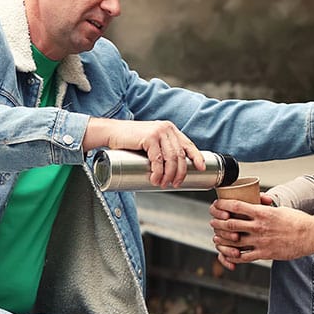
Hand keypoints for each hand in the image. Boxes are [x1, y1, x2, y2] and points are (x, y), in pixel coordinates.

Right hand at [83, 118, 205, 187]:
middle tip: (175, 184)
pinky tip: (155, 179)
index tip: (202, 168)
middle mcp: (167, 128)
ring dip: (169, 175)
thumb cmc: (130, 141)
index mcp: (170, 129)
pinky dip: (158, 172)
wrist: (111, 132)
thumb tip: (172, 170)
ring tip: (163, 184)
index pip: (188, 144)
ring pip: (171, 158)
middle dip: (180, 173)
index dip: (197, 157)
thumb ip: (161, 149)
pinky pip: (158, 159)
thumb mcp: (151, 142)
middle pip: (180, 155)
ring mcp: (158, 132)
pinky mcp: (149, 137)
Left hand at [209, 198, 313, 269]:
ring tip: (217, 238)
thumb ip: (265, 206)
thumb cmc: (297, 221)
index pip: (236, 206)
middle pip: (230, 224)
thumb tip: (258, 199)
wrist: (311, 236)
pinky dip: (233, 256)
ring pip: (233, 241)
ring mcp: (261, 241)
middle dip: (218, 223)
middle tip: (213, 222)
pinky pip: (243, 257)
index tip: (216, 205)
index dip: (222, 205)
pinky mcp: (264, 254)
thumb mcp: (279, 209)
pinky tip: (229, 254)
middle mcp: (259, 226)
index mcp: (262, 213)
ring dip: (222, 239)